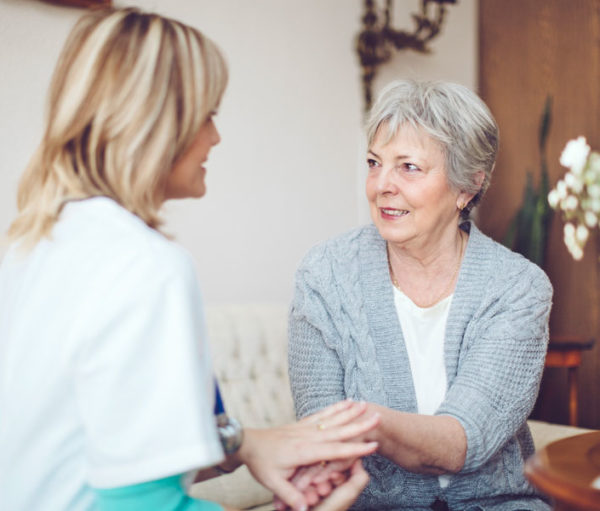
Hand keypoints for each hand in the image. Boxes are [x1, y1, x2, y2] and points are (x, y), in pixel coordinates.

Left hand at [237, 400, 378, 510]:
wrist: (248, 442)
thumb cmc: (261, 462)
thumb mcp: (272, 482)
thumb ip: (290, 495)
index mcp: (303, 451)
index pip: (334, 450)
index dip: (354, 448)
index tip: (373, 445)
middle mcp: (307, 436)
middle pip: (338, 430)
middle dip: (359, 424)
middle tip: (377, 416)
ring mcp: (306, 428)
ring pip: (332, 419)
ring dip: (350, 412)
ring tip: (366, 404)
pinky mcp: (303, 424)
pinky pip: (322, 414)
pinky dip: (336, 408)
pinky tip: (346, 402)